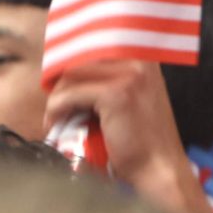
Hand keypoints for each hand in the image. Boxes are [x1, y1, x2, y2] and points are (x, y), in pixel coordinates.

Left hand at [44, 60, 188, 186]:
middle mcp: (139, 58)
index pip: (95, 42)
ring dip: (56, 98)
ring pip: (72, 75)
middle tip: (54, 104)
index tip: (56, 79)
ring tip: (55, 118)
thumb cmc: (141, 141)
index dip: (71, 59)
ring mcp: (130, 74)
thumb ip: (109, 78)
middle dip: (61, 81)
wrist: (158, 170)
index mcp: (143, 56)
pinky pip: (71, 94)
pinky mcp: (116, 93)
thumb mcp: (130, 98)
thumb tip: (66, 70)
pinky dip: (56, 110)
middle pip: (81, 57)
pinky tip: (55, 124)